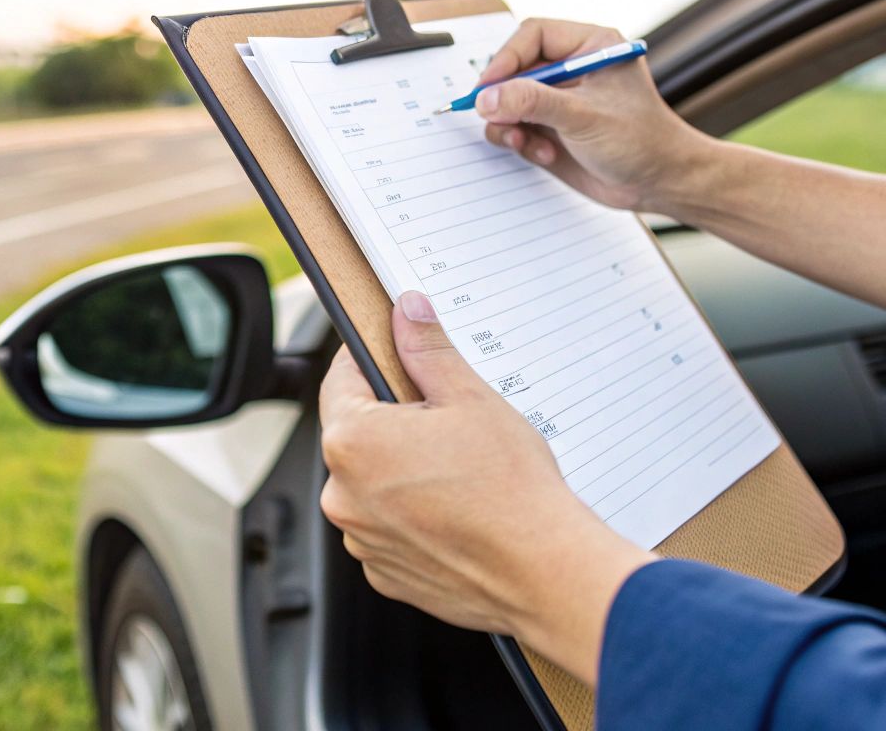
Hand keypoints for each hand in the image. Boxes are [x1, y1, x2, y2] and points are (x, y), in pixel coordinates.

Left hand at [318, 291, 653, 683]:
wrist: (544, 571)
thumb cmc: (510, 489)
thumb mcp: (469, 399)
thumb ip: (427, 350)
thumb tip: (406, 313)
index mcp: (353, 442)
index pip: (341, 380)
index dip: (372, 359)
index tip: (396, 353)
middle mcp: (343, 495)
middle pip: (358, 435)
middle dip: (396, 421)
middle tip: (447, 419)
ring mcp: (362, 540)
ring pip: (373, 484)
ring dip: (403, 471)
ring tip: (459, 470)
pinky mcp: (385, 573)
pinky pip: (389, 528)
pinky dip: (413, 515)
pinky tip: (457, 509)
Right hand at [476, 18, 714, 213]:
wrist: (659, 184)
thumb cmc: (641, 141)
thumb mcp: (584, 115)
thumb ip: (534, 102)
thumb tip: (488, 97)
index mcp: (590, 47)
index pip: (533, 36)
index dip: (507, 58)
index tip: (489, 86)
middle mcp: (572, 69)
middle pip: (516, 69)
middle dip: (505, 96)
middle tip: (497, 116)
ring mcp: (560, 100)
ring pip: (510, 100)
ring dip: (510, 123)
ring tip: (524, 141)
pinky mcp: (552, 128)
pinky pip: (516, 126)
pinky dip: (521, 141)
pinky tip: (544, 154)